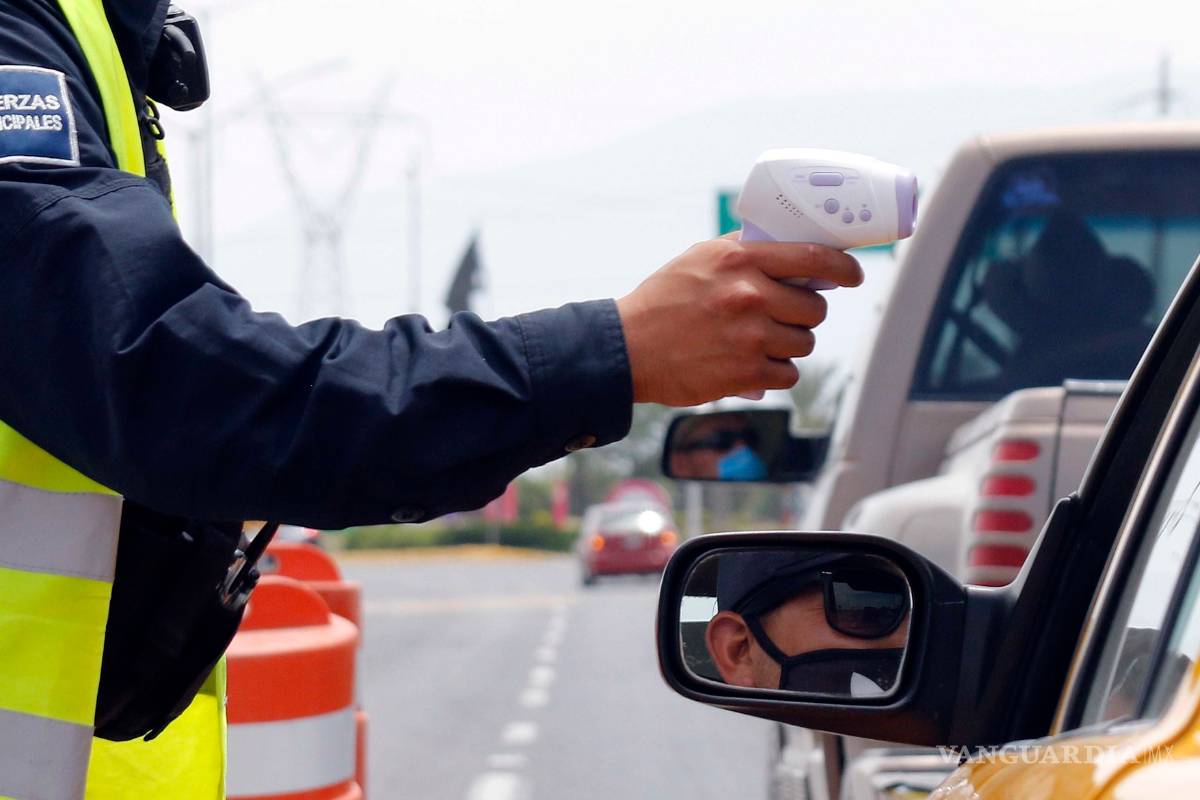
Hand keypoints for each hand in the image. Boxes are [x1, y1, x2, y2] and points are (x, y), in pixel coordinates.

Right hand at [616, 236, 862, 405]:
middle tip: (779, 316)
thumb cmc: (663, 302)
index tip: (852, 275)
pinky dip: (773, 372)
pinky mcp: (745, 372)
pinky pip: (787, 373)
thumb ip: (745, 252)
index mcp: (739, 259)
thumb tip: (793, 251)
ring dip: (787, 345)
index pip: (813, 257)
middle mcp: (748, 295)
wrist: (628, 349)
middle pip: (814, 307)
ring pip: (803, 342)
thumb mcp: (699, 259)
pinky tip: (748, 364)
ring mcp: (749, 336)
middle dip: (802, 314)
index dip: (843, 267)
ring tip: (757, 342)